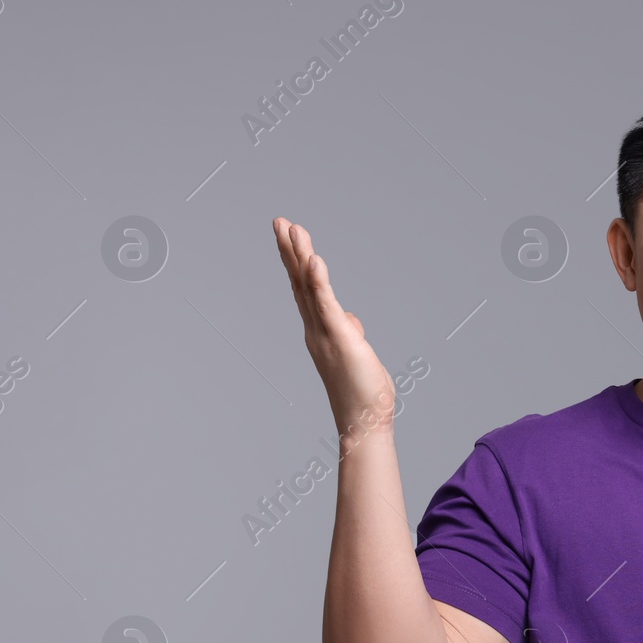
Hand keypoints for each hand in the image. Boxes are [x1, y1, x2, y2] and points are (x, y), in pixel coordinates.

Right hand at [273, 217, 395, 435]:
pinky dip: (319, 281)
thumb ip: (348, 331)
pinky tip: (314, 259)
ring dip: (299, 256)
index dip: (296, 261)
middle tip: (279, 221)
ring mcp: (324, 333)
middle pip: (299, 282)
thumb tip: (350, 319)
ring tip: (291, 228)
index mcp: (320, 330)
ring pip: (308, 288)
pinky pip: (327, 304)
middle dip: (289, 250)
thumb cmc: (362, 391)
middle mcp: (316, 329)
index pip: (305, 289)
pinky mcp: (339, 338)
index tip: (289, 236)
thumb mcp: (356, 353)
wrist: (363, 421)